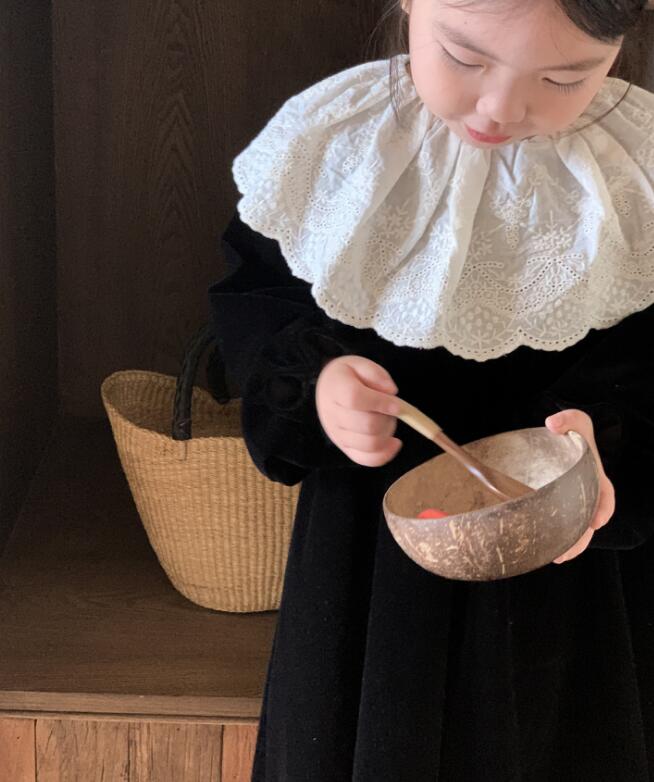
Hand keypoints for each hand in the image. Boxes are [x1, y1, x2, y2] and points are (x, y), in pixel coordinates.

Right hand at [315, 355, 401, 466]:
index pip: (355, 399)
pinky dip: (385, 454)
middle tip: (391, 408)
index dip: (380, 403)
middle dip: (387, 417)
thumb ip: (375, 373)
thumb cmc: (348, 377)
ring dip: (387, 432)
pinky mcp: (345, 448)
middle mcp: (332, 415)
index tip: (397, 404)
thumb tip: (391, 391)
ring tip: (387, 419)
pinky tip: (395, 442)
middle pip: (366, 425)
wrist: (327, 391)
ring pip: (370, 444)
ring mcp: (337, 435)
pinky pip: (367, 459)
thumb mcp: (360, 364)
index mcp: (335, 389)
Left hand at [545, 409, 615, 563]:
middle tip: (566, 552)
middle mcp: (587, 494)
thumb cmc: (571, 433)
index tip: (597, 521)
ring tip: (554, 558)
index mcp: (596, 477)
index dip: (603, 509)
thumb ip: (569, 418)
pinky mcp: (558, 507)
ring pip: (574, 529)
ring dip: (567, 545)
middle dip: (581, 538)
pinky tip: (542, 550)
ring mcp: (573, 502)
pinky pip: (560, 525)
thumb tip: (553, 424)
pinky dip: (554, 539)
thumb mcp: (576, 422)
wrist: (556, 442)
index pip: (605, 496)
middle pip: (588, 521)